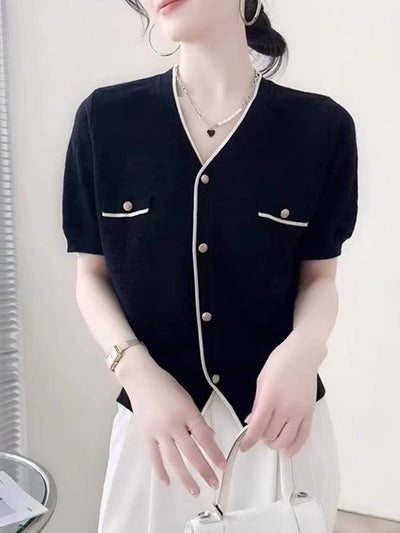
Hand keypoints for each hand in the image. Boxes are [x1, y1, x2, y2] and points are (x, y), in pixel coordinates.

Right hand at [125, 362, 227, 496]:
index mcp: (187, 412)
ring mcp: (158, 431)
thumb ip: (197, 420)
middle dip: (204, 469)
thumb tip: (210, 437)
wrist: (141, 379)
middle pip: (191, 451)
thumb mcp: (187, 399)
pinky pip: (153, 457)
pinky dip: (160, 470)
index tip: (223, 466)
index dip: (214, 453)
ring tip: (195, 490)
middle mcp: (173, 424)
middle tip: (213, 483)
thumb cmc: (167, 386)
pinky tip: (167, 482)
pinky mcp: (145, 435)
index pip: (204, 437)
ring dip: (185, 477)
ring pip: (174, 459)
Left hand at [239, 335, 326, 457]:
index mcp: (270, 398)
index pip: (257, 427)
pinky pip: (303, 436)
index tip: (244, 446)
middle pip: (270, 435)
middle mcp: (286, 408)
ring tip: (270, 439)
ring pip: (286, 440)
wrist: (303, 354)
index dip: (248, 440)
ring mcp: (300, 412)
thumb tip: (251, 421)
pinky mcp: (310, 413)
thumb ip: (257, 404)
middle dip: (261, 438)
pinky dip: (295, 447)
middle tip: (258, 432)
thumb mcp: (261, 380)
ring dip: (275, 444)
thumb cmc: (279, 362)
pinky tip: (288, 450)